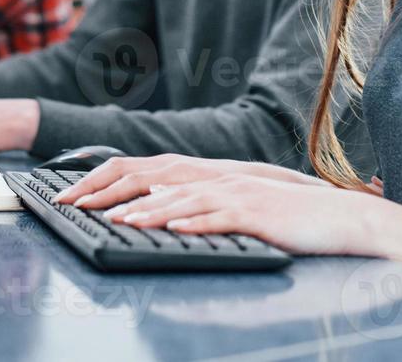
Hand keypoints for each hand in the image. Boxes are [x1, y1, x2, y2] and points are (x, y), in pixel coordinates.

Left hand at [56, 153, 325, 208]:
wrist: (330, 215)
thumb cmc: (279, 214)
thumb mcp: (228, 204)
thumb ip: (192, 201)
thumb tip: (153, 203)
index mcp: (202, 175)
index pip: (141, 172)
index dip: (103, 182)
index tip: (71, 197)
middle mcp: (212, 178)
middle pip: (152, 180)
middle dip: (111, 193)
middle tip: (77, 207)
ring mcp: (233, 194)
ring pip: (182, 200)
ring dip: (149, 211)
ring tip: (120, 222)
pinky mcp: (254, 214)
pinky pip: (220, 218)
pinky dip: (196, 223)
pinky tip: (177, 229)